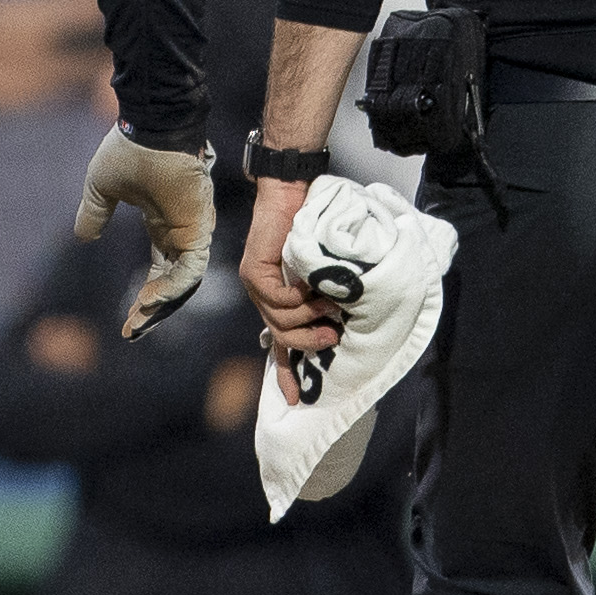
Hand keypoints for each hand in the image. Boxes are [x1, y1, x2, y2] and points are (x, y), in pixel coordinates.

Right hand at [73, 127, 212, 335]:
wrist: (149, 127)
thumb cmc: (128, 149)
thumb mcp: (101, 189)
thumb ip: (94, 214)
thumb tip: (83, 237)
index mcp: (161, 223)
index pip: (159, 270)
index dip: (145, 296)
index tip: (128, 321)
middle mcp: (179, 231)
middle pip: (172, 283)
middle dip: (154, 310)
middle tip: (133, 331)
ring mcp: (192, 230)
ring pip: (184, 282)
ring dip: (163, 304)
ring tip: (139, 319)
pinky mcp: (199, 227)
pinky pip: (191, 268)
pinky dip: (174, 286)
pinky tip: (151, 298)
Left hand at [235, 176, 346, 381]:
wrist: (294, 193)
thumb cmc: (314, 227)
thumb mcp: (322, 271)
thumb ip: (325, 296)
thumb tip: (342, 324)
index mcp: (277, 300)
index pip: (278, 344)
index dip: (286, 371)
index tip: (293, 401)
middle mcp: (262, 296)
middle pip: (281, 339)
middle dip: (309, 345)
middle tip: (333, 338)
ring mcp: (253, 285)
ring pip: (281, 322)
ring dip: (310, 318)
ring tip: (331, 305)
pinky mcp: (253, 272)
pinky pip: (280, 301)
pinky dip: (301, 299)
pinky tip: (313, 287)